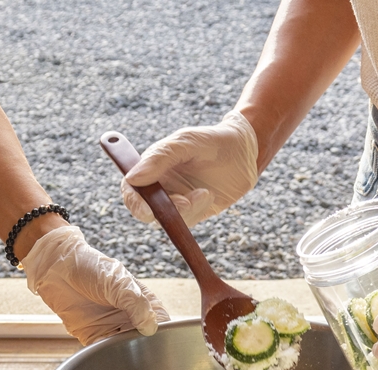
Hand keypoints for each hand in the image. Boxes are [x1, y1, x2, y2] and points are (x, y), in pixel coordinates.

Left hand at [23, 225, 169, 345]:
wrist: (56, 267)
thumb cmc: (90, 266)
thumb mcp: (117, 281)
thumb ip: (134, 303)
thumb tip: (150, 327)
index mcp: (142, 302)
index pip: (161, 322)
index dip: (164, 334)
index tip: (160, 343)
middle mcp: (129, 317)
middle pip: (145, 341)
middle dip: (145, 350)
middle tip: (143, 356)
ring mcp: (112, 328)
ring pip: (125, 349)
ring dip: (126, 355)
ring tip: (126, 359)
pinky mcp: (93, 337)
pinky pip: (104, 352)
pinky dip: (106, 357)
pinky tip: (107, 357)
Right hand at [121, 111, 258, 227]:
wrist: (246, 152)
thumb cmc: (214, 141)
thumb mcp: (186, 142)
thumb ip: (160, 158)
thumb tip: (132, 179)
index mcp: (152, 166)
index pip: (131, 188)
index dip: (133, 201)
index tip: (146, 209)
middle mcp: (160, 185)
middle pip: (144, 210)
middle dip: (159, 213)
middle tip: (182, 204)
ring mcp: (176, 200)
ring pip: (166, 219)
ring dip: (185, 211)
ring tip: (204, 193)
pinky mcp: (194, 211)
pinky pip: (186, 221)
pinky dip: (196, 211)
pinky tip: (207, 195)